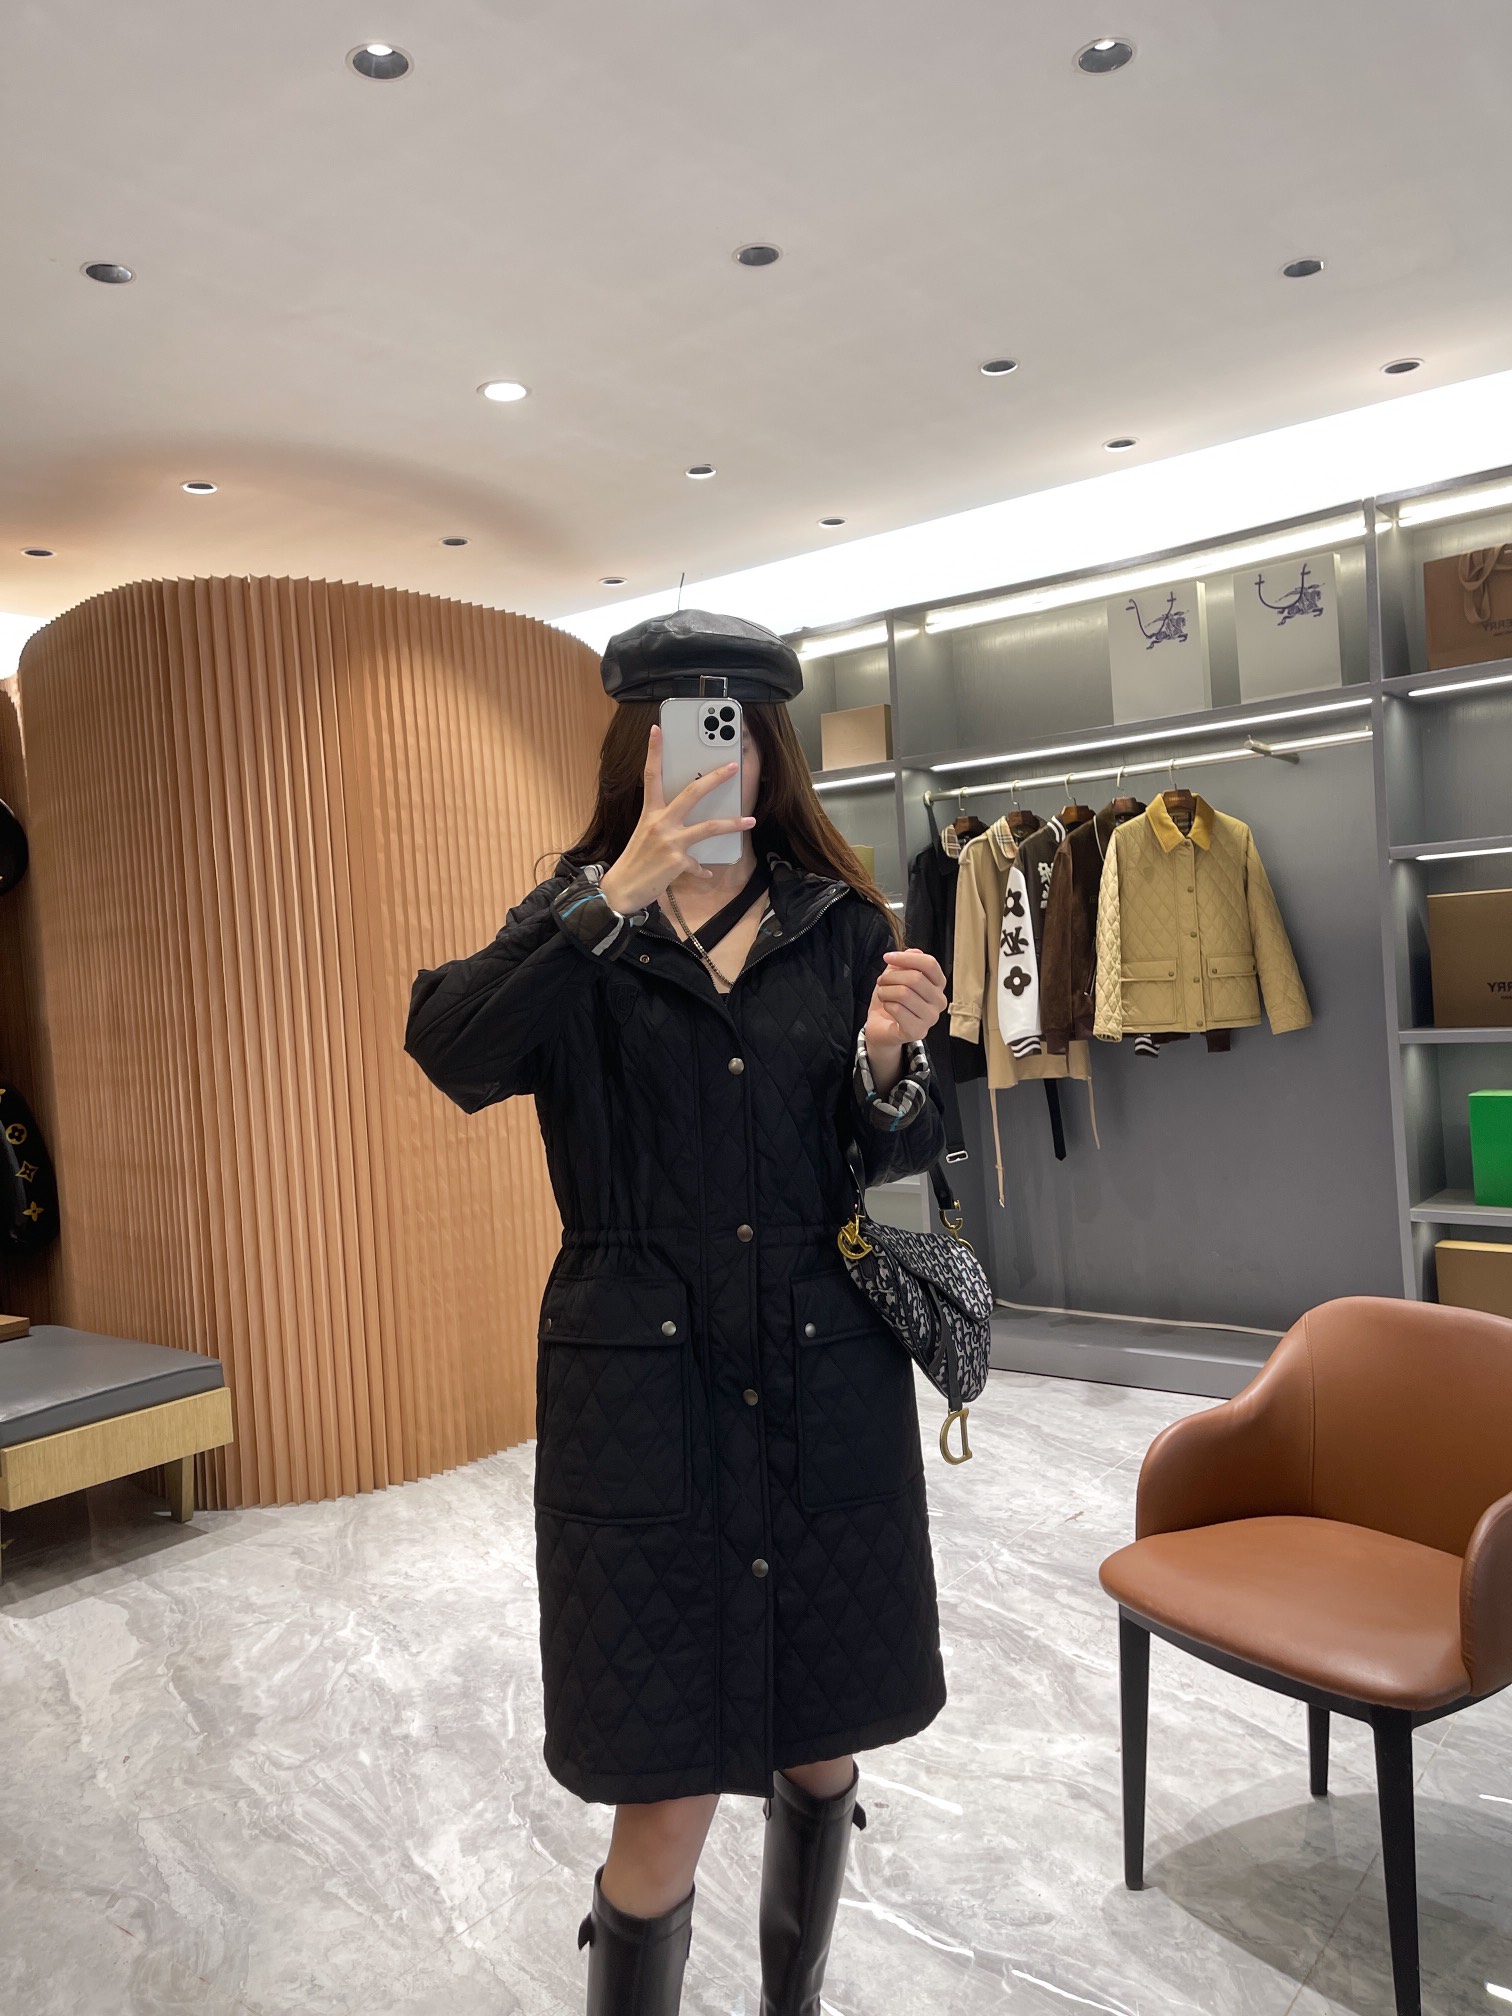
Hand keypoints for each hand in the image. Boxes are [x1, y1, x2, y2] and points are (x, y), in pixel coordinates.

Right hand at [597, 723, 755, 914]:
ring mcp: (669, 842)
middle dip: (715, 778)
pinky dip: (702, 870)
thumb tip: (685, 819)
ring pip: (709, 827)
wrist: (622, 889)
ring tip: (750, 820)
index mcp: (650, 813)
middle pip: (691, 793)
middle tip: (733, 766)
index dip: (654, 751)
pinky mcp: (677, 862)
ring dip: (733, 823)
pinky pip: (698, 864)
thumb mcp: (645, 835)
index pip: (651, 776)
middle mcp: (659, 823)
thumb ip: (664, 823)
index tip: (657, 729)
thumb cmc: (635, 861)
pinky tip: (707, 873)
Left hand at [865, 947, 946, 1047]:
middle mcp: (939, 1001)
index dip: (907, 958)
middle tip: (881, 981)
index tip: (887, 957)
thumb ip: (906, 962)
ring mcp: (931, 1018)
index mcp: (938, 984)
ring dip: (885, 991)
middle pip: (915, 978)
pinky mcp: (918, 1031)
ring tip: (882, 994)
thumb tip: (913, 951)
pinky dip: (886, 1005)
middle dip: (891, 976)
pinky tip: (887, 1007)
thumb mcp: (897, 975)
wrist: (882, 1027)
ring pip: (904, 993)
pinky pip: (898, 1009)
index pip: (930, 964)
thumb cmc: (892, 1000)